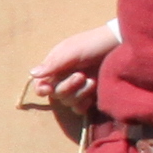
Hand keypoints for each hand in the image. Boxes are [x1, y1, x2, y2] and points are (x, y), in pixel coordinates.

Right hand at [27, 20, 116, 134]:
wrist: (120, 45)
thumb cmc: (94, 44)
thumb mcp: (72, 51)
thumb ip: (53, 64)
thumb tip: (32, 74)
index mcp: (56, 66)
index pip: (40, 83)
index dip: (42, 89)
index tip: (48, 89)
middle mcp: (64, 78)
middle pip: (55, 95)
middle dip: (67, 88)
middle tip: (81, 76)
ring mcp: (78, 87)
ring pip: (68, 102)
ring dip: (79, 94)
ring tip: (93, 81)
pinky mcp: (91, 95)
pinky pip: (80, 108)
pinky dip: (83, 104)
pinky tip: (92, 96)